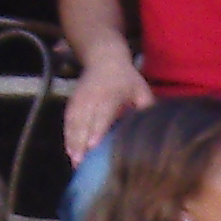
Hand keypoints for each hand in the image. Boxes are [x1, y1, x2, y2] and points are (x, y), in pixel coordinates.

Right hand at [62, 50, 149, 164]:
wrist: (105, 57)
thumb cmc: (127, 79)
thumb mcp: (141, 89)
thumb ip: (146, 109)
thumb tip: (153, 130)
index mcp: (111, 93)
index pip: (102, 114)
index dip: (97, 129)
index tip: (92, 146)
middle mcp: (93, 96)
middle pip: (84, 120)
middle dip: (80, 141)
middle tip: (80, 162)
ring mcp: (81, 98)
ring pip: (74, 121)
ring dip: (72, 141)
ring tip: (74, 161)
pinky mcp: (73, 100)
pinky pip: (68, 119)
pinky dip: (68, 135)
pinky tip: (70, 151)